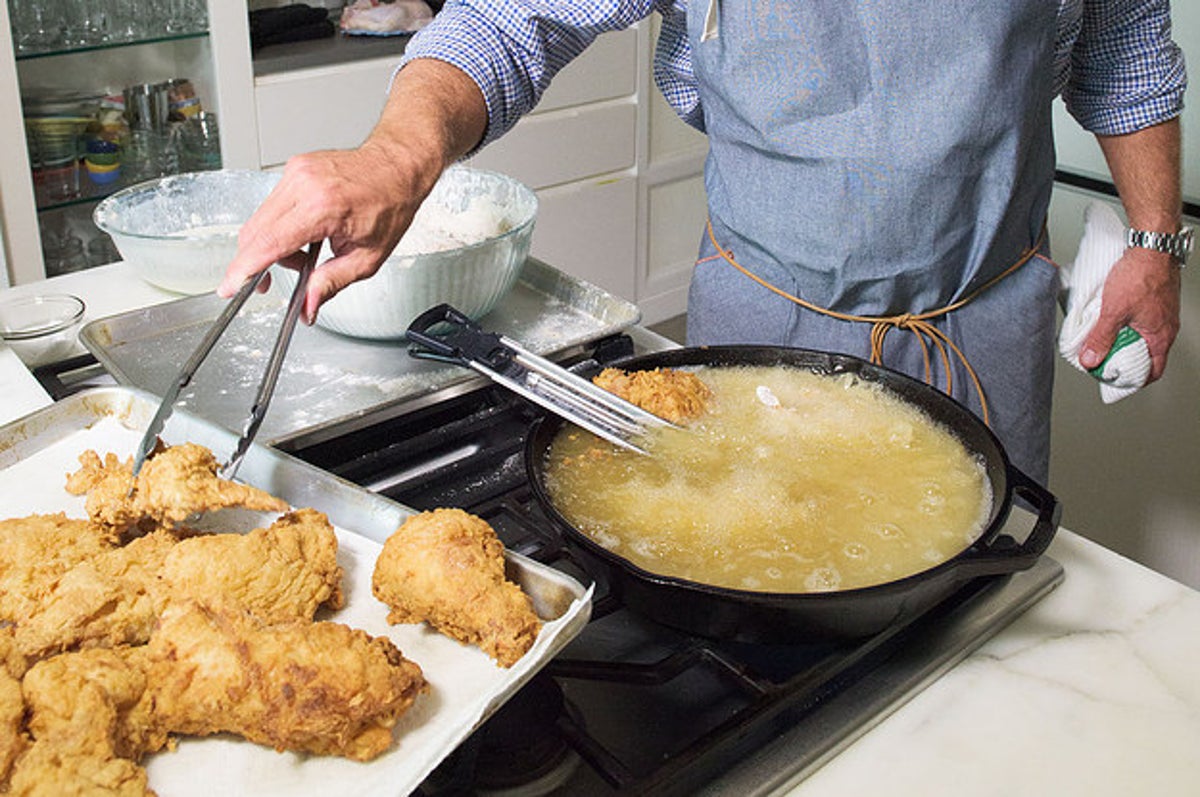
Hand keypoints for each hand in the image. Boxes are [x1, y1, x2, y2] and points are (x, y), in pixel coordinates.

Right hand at [218, 140, 435, 324]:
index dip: (245, 269)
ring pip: (260, 220)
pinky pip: (272, 206)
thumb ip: (331, 284)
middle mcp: (304, 184)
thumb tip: (307, 306)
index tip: (229, 286)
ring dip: (274, 245)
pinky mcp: (293, 168)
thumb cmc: (390, 204)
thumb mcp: (367, 257)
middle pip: (255, 232)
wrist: (398, 166)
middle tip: (273, 281)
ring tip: (308, 251)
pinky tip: (306, 232)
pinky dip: (281, 226)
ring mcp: (296, 172)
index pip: (270, 243)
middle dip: (259, 263)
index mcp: (323, 207)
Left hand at [1078, 246, 1180, 382]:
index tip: (1114, 379)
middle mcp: (1165, 326)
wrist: (1151, 245)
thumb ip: (1101, 338)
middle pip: (1145, 354)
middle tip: (1103, 360)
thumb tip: (1091, 359)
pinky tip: (1110, 319)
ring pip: (1142, 336)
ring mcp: (1162, 312)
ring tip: (1103, 338)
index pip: (1153, 371)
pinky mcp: (1155, 300)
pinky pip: (1141, 320)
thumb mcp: (1113, 312)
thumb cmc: (1141, 274)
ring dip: (1124, 340)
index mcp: (1160, 335)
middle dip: (1123, 359)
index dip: (1133, 380)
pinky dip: (1126, 325)